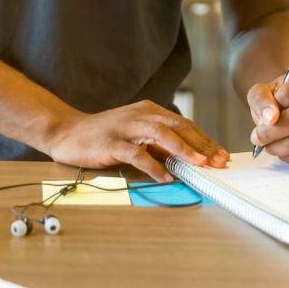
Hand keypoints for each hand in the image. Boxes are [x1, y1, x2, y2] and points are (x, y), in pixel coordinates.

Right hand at [44, 100, 229, 182]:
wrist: (67, 132)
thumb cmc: (104, 135)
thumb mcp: (135, 134)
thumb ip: (158, 142)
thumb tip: (187, 158)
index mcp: (149, 110)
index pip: (184, 124)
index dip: (204, 140)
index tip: (221, 156)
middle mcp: (140, 115)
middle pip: (178, 126)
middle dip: (201, 145)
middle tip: (218, 162)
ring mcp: (125, 128)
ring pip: (161, 134)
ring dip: (182, 149)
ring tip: (199, 164)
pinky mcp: (111, 143)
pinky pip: (136, 153)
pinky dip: (153, 165)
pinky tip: (165, 177)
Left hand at [247, 68, 288, 166]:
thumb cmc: (279, 97)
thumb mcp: (264, 90)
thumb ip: (261, 99)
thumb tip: (270, 118)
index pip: (287, 95)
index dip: (270, 107)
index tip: (264, 111)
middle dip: (269, 132)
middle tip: (256, 137)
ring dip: (275, 146)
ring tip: (267, 143)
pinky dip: (288, 157)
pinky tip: (282, 149)